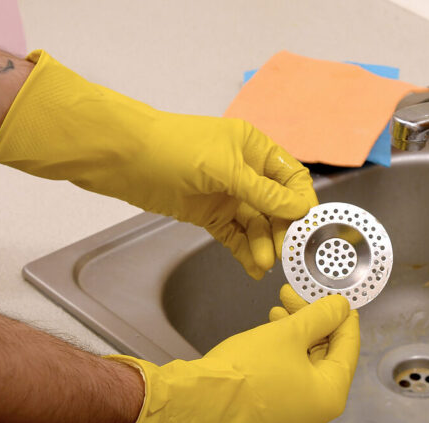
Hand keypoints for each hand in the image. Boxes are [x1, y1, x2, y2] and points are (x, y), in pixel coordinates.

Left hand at [0, 50, 315, 277]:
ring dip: (262, 244)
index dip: (301, 201)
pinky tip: (253, 268)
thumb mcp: (226, 169)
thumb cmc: (173, 149)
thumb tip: (302, 208)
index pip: (291, 177)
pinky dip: (244, 251)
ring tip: (264, 264)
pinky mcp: (208, 215)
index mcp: (254, 148)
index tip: (306, 227)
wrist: (122, 159)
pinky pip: (234, 236)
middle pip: (276, 206)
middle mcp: (245, 171)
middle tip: (284, 253)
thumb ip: (264, 192)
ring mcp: (226, 194)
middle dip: (281, 230)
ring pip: (256, 224)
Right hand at [49, 292, 359, 422]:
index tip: (335, 295)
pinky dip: (284, 351)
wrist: (199, 406)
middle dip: (312, 321)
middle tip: (296, 294)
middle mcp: (318, 410)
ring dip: (295, 333)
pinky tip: (271, 329)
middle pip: (327, 355)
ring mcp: (294, 414)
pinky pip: (289, 375)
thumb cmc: (249, 370)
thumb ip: (320, 317)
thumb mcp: (288, 334)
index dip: (343, 317)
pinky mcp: (272, 412)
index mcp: (331, 394)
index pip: (349, 347)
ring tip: (279, 306)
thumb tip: (341, 307)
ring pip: (305, 363)